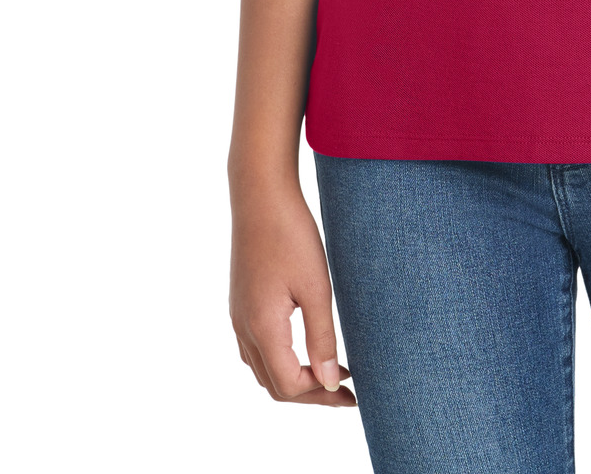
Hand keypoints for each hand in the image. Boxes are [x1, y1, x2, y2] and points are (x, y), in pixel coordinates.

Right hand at [229, 177, 356, 407]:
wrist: (260, 195)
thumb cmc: (291, 236)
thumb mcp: (316, 287)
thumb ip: (321, 337)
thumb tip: (329, 382)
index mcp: (262, 328)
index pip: (288, 386)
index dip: (321, 394)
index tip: (352, 388)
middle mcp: (244, 329)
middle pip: (274, 384)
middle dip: (310, 394)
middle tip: (346, 390)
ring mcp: (238, 316)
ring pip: (263, 369)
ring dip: (294, 379)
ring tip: (329, 372)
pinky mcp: (241, 303)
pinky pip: (256, 350)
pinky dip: (280, 361)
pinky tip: (304, 349)